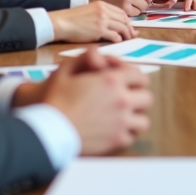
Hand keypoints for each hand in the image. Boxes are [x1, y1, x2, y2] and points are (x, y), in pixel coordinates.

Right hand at [34, 48, 152, 154]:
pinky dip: (125, 134)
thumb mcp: (66, 70)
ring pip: (144, 120)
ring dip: (135, 117)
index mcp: (112, 81)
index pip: (140, 76)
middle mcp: (122, 100)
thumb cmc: (55, 98)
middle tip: (126, 98)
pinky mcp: (116, 140)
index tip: (126, 81)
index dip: (134, 77)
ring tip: (123, 116)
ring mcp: (122, 122)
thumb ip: (86, 57)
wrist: (49, 130)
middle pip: (147, 97)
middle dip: (138, 96)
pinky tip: (114, 130)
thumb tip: (99, 54)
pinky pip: (131, 137)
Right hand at [48, 2, 135, 42]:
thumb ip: (102, 15)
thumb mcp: (89, 11)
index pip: (121, 12)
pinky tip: (117, 41)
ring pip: (122, 27)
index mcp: (102, 4)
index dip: (127, 20)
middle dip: (130, 28)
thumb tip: (113, 25)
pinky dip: (118, 39)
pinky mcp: (99, 30)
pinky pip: (115, 35)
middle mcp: (104, 10)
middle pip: (124, 19)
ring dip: (126, 34)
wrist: (61, 22)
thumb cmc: (72, 19)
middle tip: (133, 35)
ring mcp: (102, 20)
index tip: (130, 27)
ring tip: (127, 39)